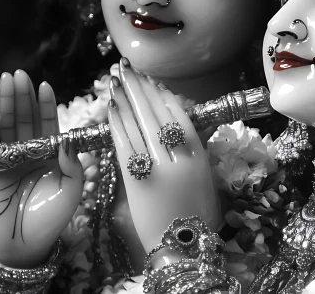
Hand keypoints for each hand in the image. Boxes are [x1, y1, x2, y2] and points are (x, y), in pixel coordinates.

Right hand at [0, 70, 83, 267]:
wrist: (26, 245)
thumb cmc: (52, 217)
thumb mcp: (72, 188)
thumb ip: (72, 162)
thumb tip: (66, 138)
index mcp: (48, 153)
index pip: (46, 123)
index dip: (45, 105)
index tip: (44, 85)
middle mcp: (25, 152)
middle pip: (22, 119)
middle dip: (20, 96)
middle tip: (18, 74)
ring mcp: (3, 160)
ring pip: (2, 127)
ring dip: (1, 106)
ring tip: (3, 86)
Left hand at [108, 58, 220, 252]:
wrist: (182, 245)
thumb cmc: (195, 213)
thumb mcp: (203, 177)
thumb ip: (191, 150)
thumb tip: (175, 122)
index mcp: (199, 156)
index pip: (178, 116)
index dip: (161, 95)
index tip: (150, 80)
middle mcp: (180, 159)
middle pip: (157, 115)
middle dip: (140, 89)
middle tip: (126, 69)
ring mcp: (159, 169)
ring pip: (140, 126)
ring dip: (126, 101)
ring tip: (115, 81)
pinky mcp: (138, 181)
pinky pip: (126, 146)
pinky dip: (117, 125)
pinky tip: (111, 109)